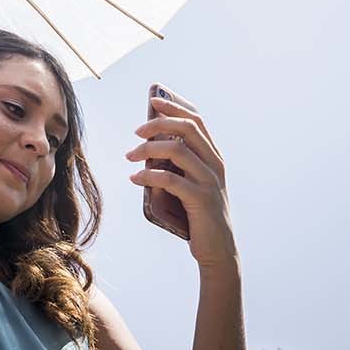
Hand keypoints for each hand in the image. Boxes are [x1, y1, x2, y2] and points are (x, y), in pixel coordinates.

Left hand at [126, 96, 238, 271]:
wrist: (218, 250)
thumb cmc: (198, 215)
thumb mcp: (192, 184)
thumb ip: (178, 165)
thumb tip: (148, 147)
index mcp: (214, 156)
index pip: (197, 120)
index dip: (175, 107)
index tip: (154, 100)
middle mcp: (215, 164)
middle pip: (188, 128)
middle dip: (159, 124)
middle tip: (136, 132)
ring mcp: (209, 181)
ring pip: (178, 150)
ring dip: (148, 149)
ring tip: (130, 156)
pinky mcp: (201, 200)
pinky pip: (171, 180)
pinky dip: (149, 176)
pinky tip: (135, 179)